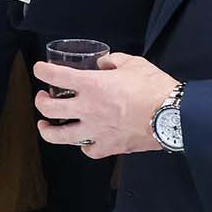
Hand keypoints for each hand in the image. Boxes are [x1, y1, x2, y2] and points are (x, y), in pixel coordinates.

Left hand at [31, 52, 175, 157]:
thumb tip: (104, 62)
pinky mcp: (108, 146)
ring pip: (59, 136)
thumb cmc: (154, 87)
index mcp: (91, 85)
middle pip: (49, 108)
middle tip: (42, 98)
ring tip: (46, 126)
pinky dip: (84, 146)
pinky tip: (84, 142)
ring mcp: (95, 131)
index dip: (42, 71)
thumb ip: (113, 61)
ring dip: (48, 130)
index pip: (55, 76)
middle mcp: (87, 109)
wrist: (172, 116)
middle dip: (40, 102)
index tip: (39, 69)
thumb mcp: (133, 63)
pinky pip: (88, 150)